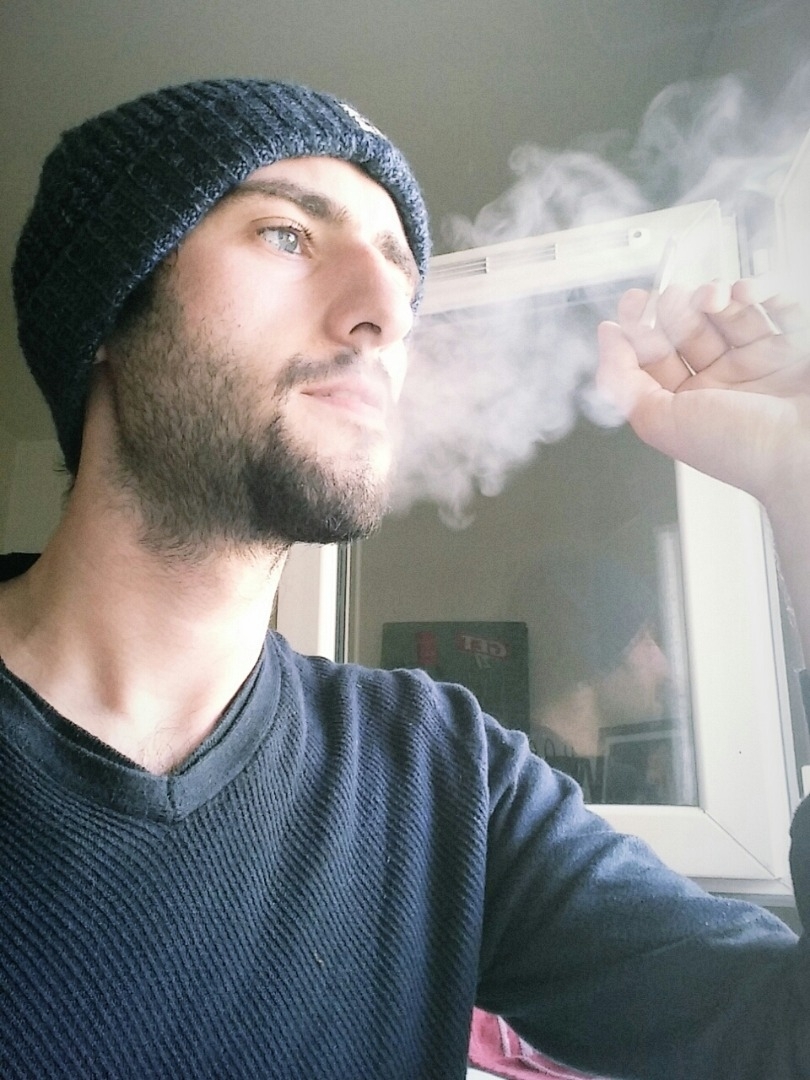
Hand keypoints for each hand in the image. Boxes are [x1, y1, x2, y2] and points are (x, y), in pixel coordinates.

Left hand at [596, 279, 809, 510]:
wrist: (804, 452)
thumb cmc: (739, 448)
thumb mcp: (658, 420)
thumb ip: (621, 381)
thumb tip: (607, 337)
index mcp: (684, 405)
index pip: (653, 356)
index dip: (639, 327)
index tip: (634, 303)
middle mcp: (719, 385)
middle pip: (688, 329)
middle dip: (678, 307)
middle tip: (678, 298)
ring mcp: (756, 365)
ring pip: (728, 315)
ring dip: (717, 296)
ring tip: (718, 298)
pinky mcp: (792, 350)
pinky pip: (775, 311)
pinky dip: (763, 295)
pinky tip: (755, 296)